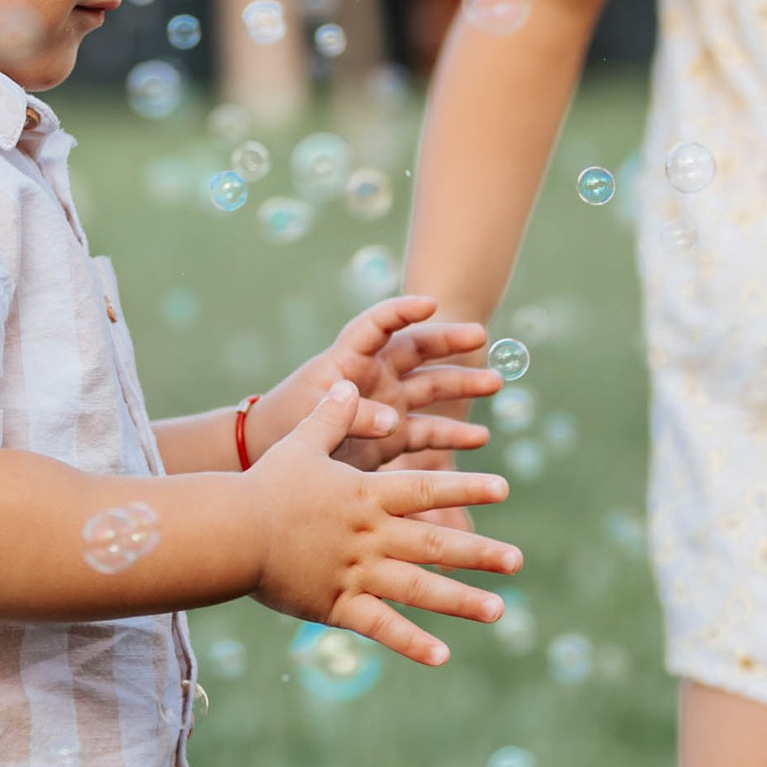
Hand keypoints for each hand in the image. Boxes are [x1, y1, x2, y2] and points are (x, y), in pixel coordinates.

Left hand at [244, 291, 499, 471]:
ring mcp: (387, 405)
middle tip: (480, 336)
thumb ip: (352, 419)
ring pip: (431, 389)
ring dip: (461, 385)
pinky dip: (451, 436)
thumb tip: (393, 421)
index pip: (377, 325)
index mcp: (348, 361)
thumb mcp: (312, 421)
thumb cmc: (284, 431)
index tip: (430, 303)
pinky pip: (428, 432)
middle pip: (416, 349)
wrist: (271, 463)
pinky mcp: (393, 438)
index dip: (402, 310)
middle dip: (448, 341)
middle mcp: (374, 376)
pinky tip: (480, 438)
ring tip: (495, 381)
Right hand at [247, 376, 519, 666]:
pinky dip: (412, 643)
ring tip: (499, 610)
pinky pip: (382, 627)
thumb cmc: (262, 487)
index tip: (503, 488)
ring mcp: (356, 573)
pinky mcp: (337, 606)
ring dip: (461, 600)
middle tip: (517, 561)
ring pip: (418, 588)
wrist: (230, 533)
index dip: (466, 487)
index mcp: (366, 496)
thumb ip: (331, 418)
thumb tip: (349, 384)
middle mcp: (370, 535)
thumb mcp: (300, 444)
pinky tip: (443, 656)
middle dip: (478, 553)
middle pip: (434, 542)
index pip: (425, 488)